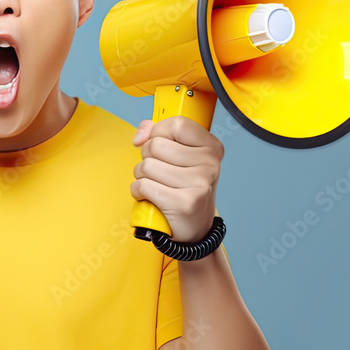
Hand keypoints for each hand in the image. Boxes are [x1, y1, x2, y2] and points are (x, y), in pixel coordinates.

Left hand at [130, 115, 224, 243]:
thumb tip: (140, 136)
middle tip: (159, 171)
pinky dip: (138, 192)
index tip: (157, 143)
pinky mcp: (185, 203)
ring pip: (146, 166)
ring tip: (156, 184)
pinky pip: (143, 186)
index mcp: (211, 146)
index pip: (176, 123)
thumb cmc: (184, 187)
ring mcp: (200, 183)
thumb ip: (157, 133)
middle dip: (147, 158)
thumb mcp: (178, 155)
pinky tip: (151, 197)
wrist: (194, 226)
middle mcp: (210, 163)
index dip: (158, 132)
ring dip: (141, 176)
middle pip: (156, 145)